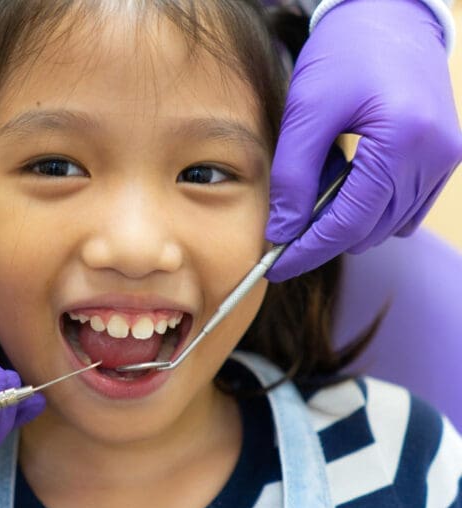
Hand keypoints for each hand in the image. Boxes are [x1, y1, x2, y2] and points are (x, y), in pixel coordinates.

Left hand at [265, 0, 461, 280]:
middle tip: (283, 233)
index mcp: (403, 140)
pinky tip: (345, 185)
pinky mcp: (444, 157)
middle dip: (324, 238)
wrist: (387, 15)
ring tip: (314, 191)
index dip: (309, 250)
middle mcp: (435, 155)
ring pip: (388, 223)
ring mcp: (445, 158)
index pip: (349, 222)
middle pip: (371, 229)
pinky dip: (370, 208)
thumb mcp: (306, 111)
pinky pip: (405, 207)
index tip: (276, 268)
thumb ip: (292, 176)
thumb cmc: (343, 54)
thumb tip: (282, 233)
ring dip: (346, 221)